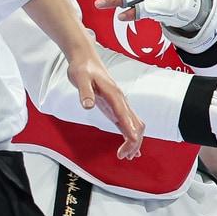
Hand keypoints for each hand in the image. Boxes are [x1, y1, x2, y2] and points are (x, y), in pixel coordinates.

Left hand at [65, 43, 145, 159]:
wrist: (85, 58)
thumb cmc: (82, 68)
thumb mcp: (80, 78)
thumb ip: (85, 91)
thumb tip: (88, 105)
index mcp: (114, 94)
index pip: (125, 115)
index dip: (130, 131)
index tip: (131, 145)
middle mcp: (120, 100)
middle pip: (135, 123)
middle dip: (133, 141)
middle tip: (123, 157)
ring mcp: (119, 104)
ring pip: (134, 124)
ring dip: (134, 141)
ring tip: (127, 157)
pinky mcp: (114, 106)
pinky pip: (127, 123)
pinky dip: (131, 135)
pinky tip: (129, 147)